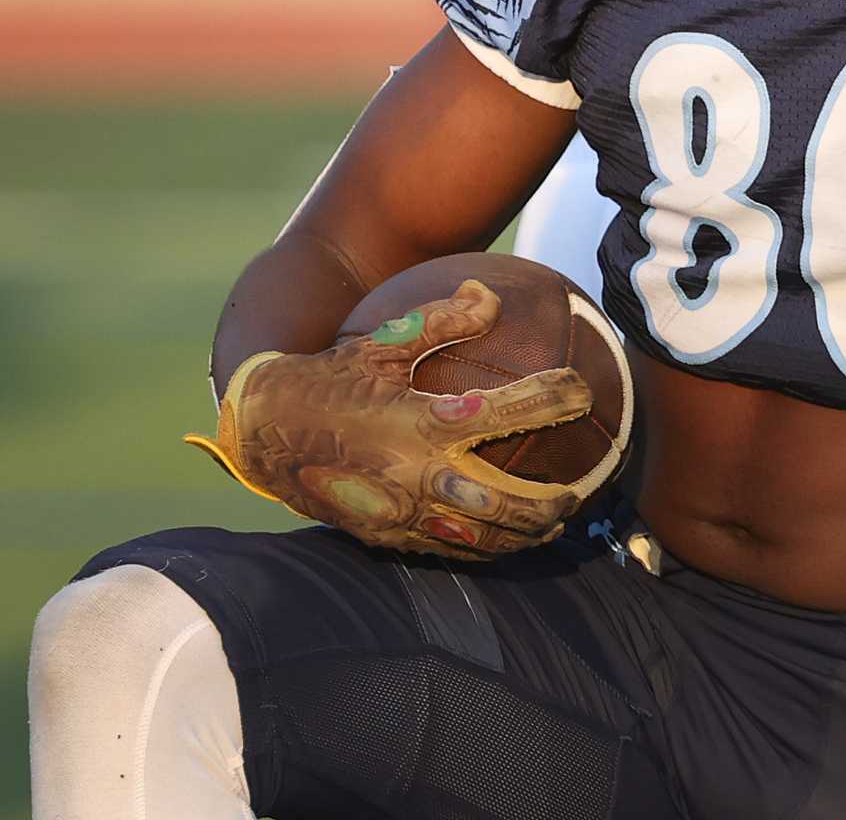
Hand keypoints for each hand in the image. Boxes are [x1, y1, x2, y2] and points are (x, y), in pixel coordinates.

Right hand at [185, 280, 592, 558]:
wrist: (261, 433)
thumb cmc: (327, 379)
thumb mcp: (381, 341)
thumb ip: (441, 320)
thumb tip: (490, 295)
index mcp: (420, 421)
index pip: (505, 411)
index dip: (552, 398)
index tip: (584, 388)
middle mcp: (416, 474)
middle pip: (505, 502)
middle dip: (551, 501)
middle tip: (581, 488)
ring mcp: (402, 513)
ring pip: (481, 538)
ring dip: (524, 535)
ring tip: (554, 526)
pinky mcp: (386, 536)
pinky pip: (447, 549)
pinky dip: (483, 548)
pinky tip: (502, 540)